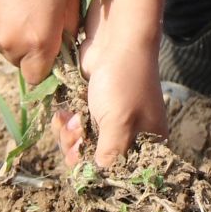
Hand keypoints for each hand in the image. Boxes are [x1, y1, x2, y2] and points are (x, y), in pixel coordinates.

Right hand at [0, 0, 80, 86]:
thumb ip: (70, 22)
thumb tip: (67, 39)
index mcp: (39, 41)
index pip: (39, 75)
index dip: (45, 63)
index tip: (49, 43)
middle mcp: (10, 45)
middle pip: (19, 61)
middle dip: (27, 47)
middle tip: (32, 15)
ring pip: (1, 45)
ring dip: (8, 33)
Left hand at [52, 34, 168, 167]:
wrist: (114, 38)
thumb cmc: (124, 83)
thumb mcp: (119, 124)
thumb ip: (110, 155)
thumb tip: (100, 173)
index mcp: (148, 139)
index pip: (126, 170)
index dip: (103, 172)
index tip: (85, 165)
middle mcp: (130, 130)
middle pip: (99, 157)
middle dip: (80, 151)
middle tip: (75, 136)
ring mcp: (109, 116)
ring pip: (83, 141)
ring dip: (69, 135)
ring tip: (68, 121)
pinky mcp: (91, 103)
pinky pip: (74, 123)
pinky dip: (65, 121)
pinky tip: (63, 113)